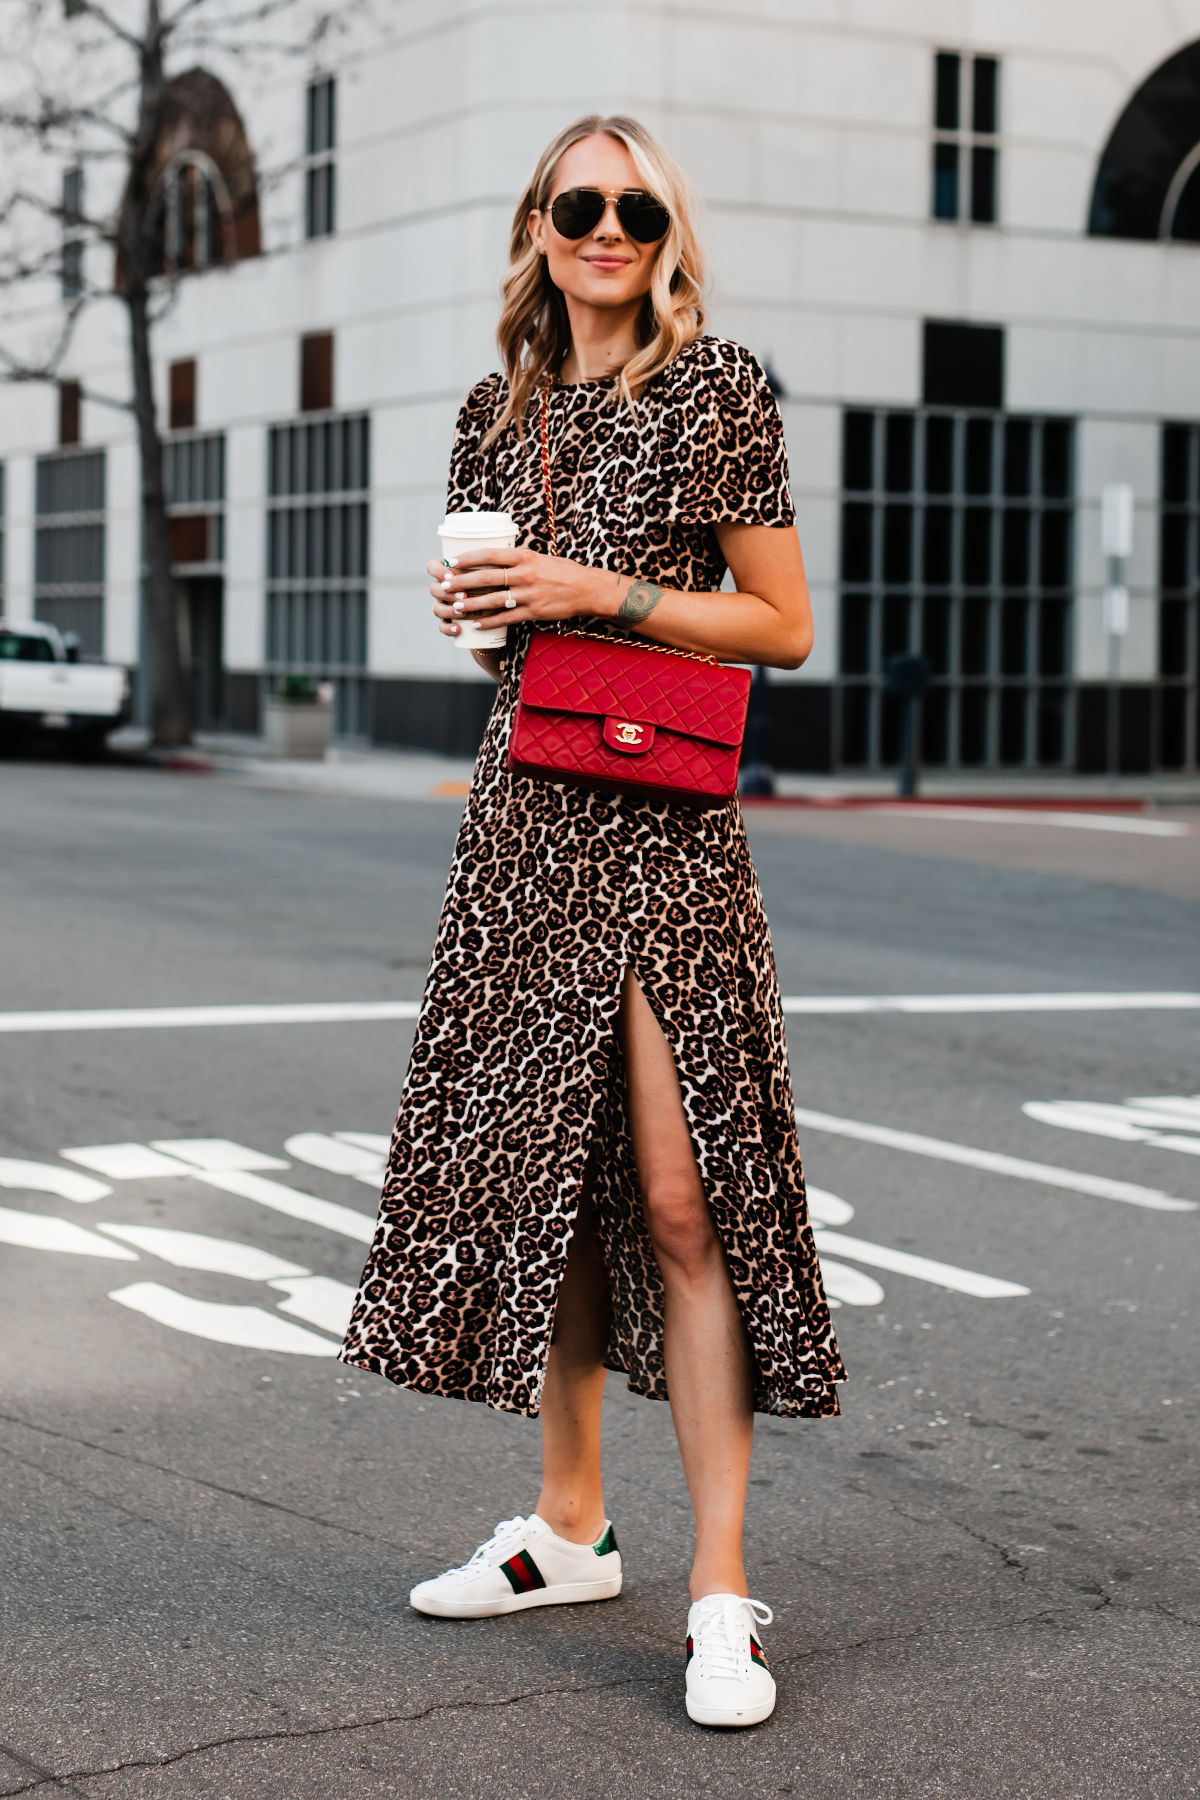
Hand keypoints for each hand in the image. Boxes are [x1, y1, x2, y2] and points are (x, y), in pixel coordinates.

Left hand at [427, 547, 618, 637]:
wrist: (587, 589)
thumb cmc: (562, 571)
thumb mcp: (539, 557)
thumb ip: (518, 560)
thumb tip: (493, 559)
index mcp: (525, 556)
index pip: (491, 554)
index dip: (469, 558)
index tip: (452, 561)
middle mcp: (526, 574)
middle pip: (487, 577)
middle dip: (462, 582)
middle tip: (445, 586)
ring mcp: (530, 594)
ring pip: (494, 600)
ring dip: (472, 604)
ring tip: (455, 607)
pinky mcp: (534, 612)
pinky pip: (507, 618)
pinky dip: (490, 621)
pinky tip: (477, 624)